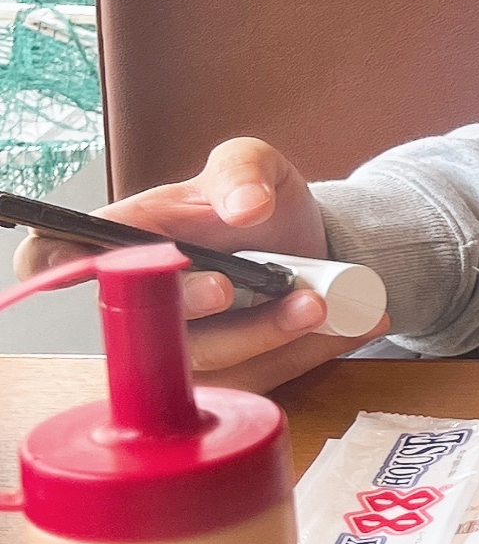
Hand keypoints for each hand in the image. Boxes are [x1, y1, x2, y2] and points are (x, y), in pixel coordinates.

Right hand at [12, 138, 386, 390]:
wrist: (317, 242)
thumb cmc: (260, 199)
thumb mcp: (256, 165)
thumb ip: (244, 172)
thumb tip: (243, 206)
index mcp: (127, 238)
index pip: (58, 254)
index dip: (57, 261)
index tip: (96, 261)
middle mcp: (147, 300)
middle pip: (143, 322)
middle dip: (190, 307)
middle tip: (232, 282)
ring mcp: (192, 344)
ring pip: (216, 363)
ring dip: (271, 336)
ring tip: (323, 303)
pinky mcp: (240, 373)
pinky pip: (269, 378)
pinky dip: (315, 353)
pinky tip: (356, 324)